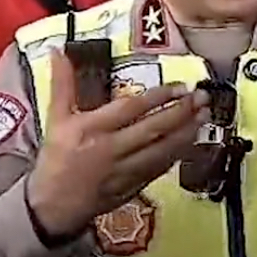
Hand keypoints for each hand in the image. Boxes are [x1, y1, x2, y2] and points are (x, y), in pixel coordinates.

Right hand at [28, 50, 210, 235]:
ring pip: (162, 150)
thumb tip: (57, 51)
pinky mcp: (134, 187)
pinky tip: (191, 141)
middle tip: (201, 98)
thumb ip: (62, 83)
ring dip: (186, 133)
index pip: (131, 109)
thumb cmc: (56, 158)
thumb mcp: (56, 118)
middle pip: (153, 129)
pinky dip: (178, 154)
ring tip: (204, 116)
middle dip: (181, 112)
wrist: (53, 205)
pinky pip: (161, 168)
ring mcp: (125, 170)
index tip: (179, 86)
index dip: (157, 97)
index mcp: (92, 128)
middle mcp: (111, 149)